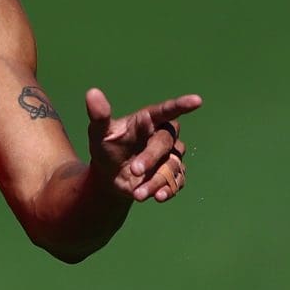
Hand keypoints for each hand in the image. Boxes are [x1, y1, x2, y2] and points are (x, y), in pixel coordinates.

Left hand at [86, 88, 200, 202]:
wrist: (109, 176)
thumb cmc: (106, 147)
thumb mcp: (99, 133)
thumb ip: (99, 115)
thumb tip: (92, 93)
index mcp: (149, 120)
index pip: (167, 110)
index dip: (181, 105)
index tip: (197, 100)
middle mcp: (164, 136)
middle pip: (166, 143)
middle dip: (151, 157)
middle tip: (134, 170)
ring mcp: (170, 156)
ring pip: (172, 165)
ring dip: (156, 181)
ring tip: (138, 193)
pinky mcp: (171, 174)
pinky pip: (177, 181)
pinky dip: (168, 190)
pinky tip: (157, 197)